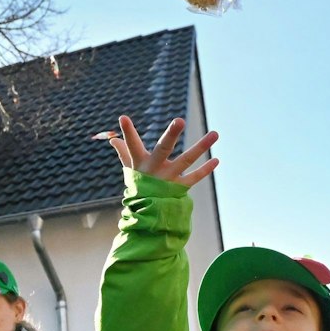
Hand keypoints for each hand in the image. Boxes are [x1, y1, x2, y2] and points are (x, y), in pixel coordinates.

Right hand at [104, 115, 218, 187]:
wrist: (147, 213)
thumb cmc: (140, 184)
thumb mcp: (130, 168)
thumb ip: (124, 152)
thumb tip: (113, 138)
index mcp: (141, 162)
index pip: (132, 144)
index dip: (128, 132)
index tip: (123, 118)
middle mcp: (155, 169)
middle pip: (163, 148)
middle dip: (171, 134)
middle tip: (180, 120)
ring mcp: (169, 178)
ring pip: (186, 160)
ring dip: (201, 147)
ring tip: (215, 133)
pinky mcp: (179, 187)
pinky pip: (194, 178)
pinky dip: (205, 170)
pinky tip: (216, 159)